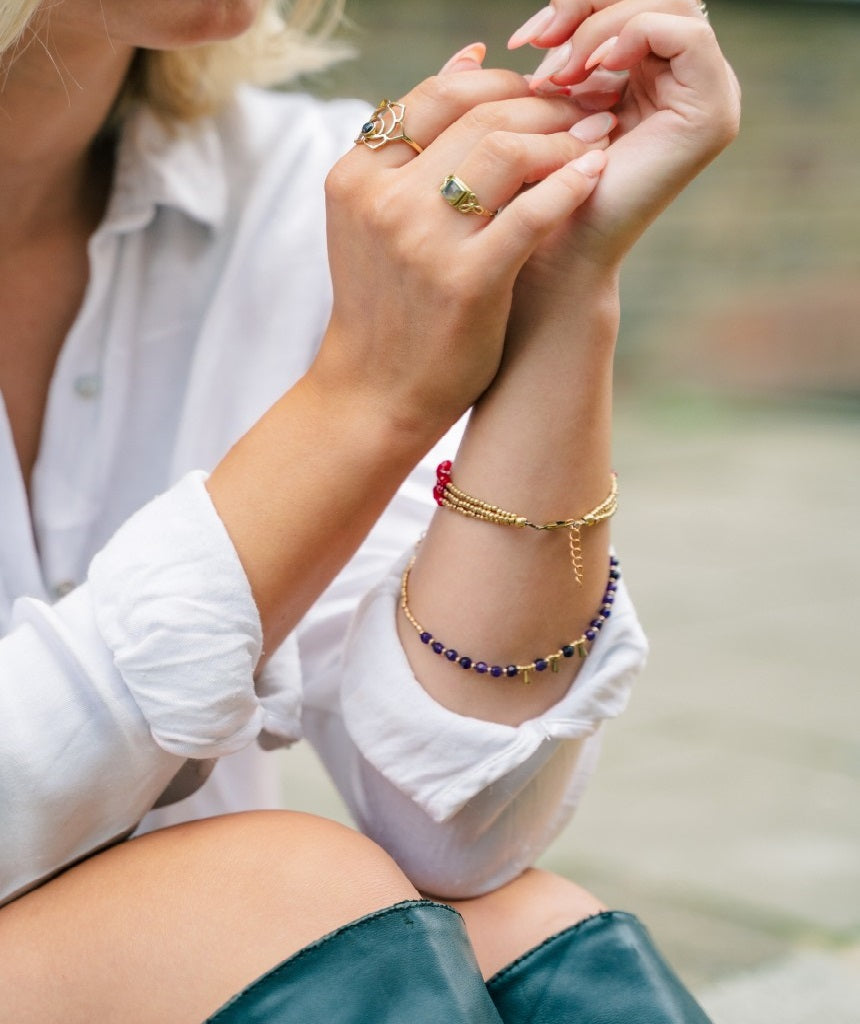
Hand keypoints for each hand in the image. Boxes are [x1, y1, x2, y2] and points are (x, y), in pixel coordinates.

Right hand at [307, 65, 611, 446]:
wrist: (376, 392)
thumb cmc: (388, 304)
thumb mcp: (377, 217)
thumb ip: (414, 145)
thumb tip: (468, 57)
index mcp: (356, 177)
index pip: (436, 96)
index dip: (497, 84)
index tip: (535, 94)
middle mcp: (382, 200)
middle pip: (477, 116)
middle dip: (541, 103)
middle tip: (581, 108)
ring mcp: (422, 241)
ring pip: (506, 151)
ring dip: (561, 136)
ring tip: (593, 137)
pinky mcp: (467, 281)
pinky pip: (531, 212)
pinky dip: (570, 183)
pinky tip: (593, 173)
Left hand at [508, 0, 740, 275]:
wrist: (556, 255)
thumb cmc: (540, 192)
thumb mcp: (545, 110)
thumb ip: (552, 63)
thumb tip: (518, 34)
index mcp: (652, 77)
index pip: (627, 2)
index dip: (576, 5)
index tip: (523, 40)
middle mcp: (688, 83)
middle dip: (585, 7)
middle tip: (537, 43)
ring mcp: (708, 97)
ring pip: (667, 4)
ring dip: (600, 26)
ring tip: (558, 74)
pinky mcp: (712, 113)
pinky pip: (686, 33)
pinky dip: (632, 35)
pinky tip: (589, 72)